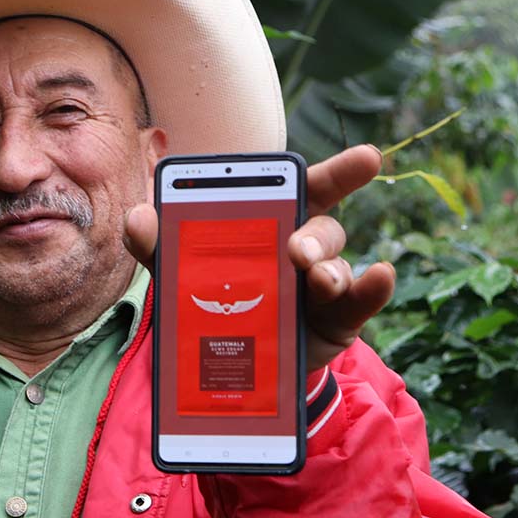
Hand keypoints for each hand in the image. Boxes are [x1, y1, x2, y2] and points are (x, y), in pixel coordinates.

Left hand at [124, 144, 395, 372]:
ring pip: (335, 267)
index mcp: (273, 223)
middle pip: (321, 227)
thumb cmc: (212, 298)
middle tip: (297, 247)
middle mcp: (306, 247)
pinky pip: (360, 302)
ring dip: (328, 270)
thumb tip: (138, 216)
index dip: (340, 172)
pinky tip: (379, 277)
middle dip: (313, 233)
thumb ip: (159, 243)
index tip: (370, 157)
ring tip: (317, 278)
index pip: (308, 189)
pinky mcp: (337, 320)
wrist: (232, 360)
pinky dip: (373, 290)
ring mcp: (324, 284)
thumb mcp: (180, 269)